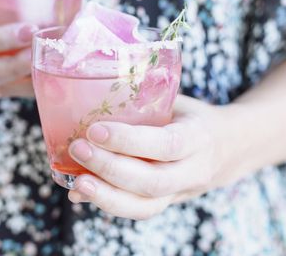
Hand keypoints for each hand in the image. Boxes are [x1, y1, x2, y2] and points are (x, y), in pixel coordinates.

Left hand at [67, 95, 247, 219]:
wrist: (229, 146)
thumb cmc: (192, 116)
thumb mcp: (178, 101)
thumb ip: (146, 101)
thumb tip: (94, 95)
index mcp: (199, 137)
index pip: (166, 144)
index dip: (129, 141)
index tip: (95, 130)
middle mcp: (194, 170)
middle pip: (153, 181)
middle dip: (110, 169)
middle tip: (78, 149)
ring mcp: (181, 191)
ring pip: (145, 206)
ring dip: (105, 196)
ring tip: (75, 183)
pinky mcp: (168, 202)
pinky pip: (139, 209)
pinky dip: (107, 202)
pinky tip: (80, 192)